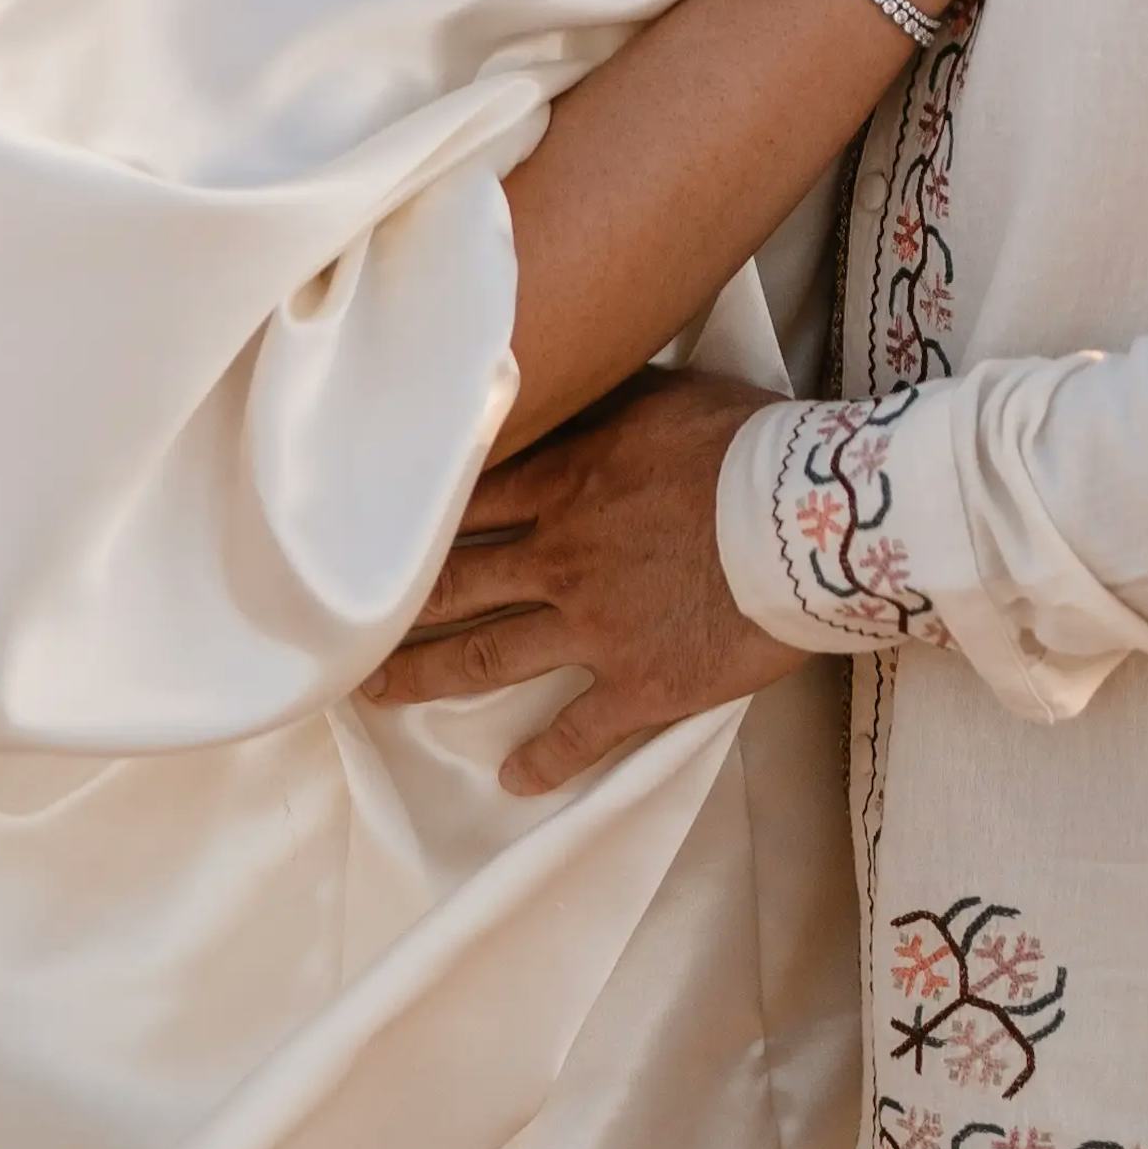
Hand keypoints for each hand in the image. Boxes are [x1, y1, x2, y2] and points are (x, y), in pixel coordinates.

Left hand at [363, 371, 794, 792]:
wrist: (804, 523)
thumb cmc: (748, 445)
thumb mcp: (667, 393)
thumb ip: (608, 394)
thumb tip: (575, 371)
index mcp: (565, 482)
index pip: (466, 501)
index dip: (412, 519)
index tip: (365, 531)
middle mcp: (559, 556)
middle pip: (455, 584)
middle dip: (394, 608)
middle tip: (343, 629)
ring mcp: (591, 627)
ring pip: (487, 656)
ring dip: (428, 678)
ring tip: (380, 695)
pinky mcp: (636, 685)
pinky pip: (575, 732)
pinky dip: (541, 760)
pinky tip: (514, 777)